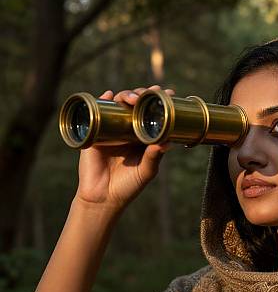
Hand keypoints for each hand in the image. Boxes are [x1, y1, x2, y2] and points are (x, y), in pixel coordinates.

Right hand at [74, 85, 174, 212]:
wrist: (103, 198)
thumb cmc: (128, 186)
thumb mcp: (146, 171)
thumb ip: (154, 157)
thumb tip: (166, 142)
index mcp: (142, 137)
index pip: (151, 114)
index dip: (159, 102)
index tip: (169, 93)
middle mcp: (127, 130)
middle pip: (135, 105)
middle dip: (143, 95)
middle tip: (150, 93)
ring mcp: (110, 130)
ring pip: (117, 105)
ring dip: (125, 95)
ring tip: (132, 98)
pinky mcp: (94, 133)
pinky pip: (96, 112)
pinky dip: (101, 101)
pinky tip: (107, 95)